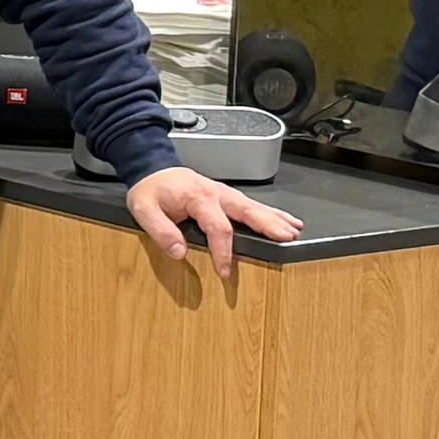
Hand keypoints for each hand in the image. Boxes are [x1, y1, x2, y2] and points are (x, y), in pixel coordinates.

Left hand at [128, 164, 301, 277]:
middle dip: (268, 225)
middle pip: (247, 210)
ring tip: (294, 232)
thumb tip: (179, 252)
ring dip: (275, 219)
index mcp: (198, 196)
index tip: (225, 271)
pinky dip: (272, 213)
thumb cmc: (149, 190)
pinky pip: (252, 204)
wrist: (151, 167)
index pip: (217, 227)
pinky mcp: (227, 195)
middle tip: (286, 239)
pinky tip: (287, 221)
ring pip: (254, 206)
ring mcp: (224, 192)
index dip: (223, 251)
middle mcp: (216, 192)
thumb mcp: (143, 209)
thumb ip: (160, 230)